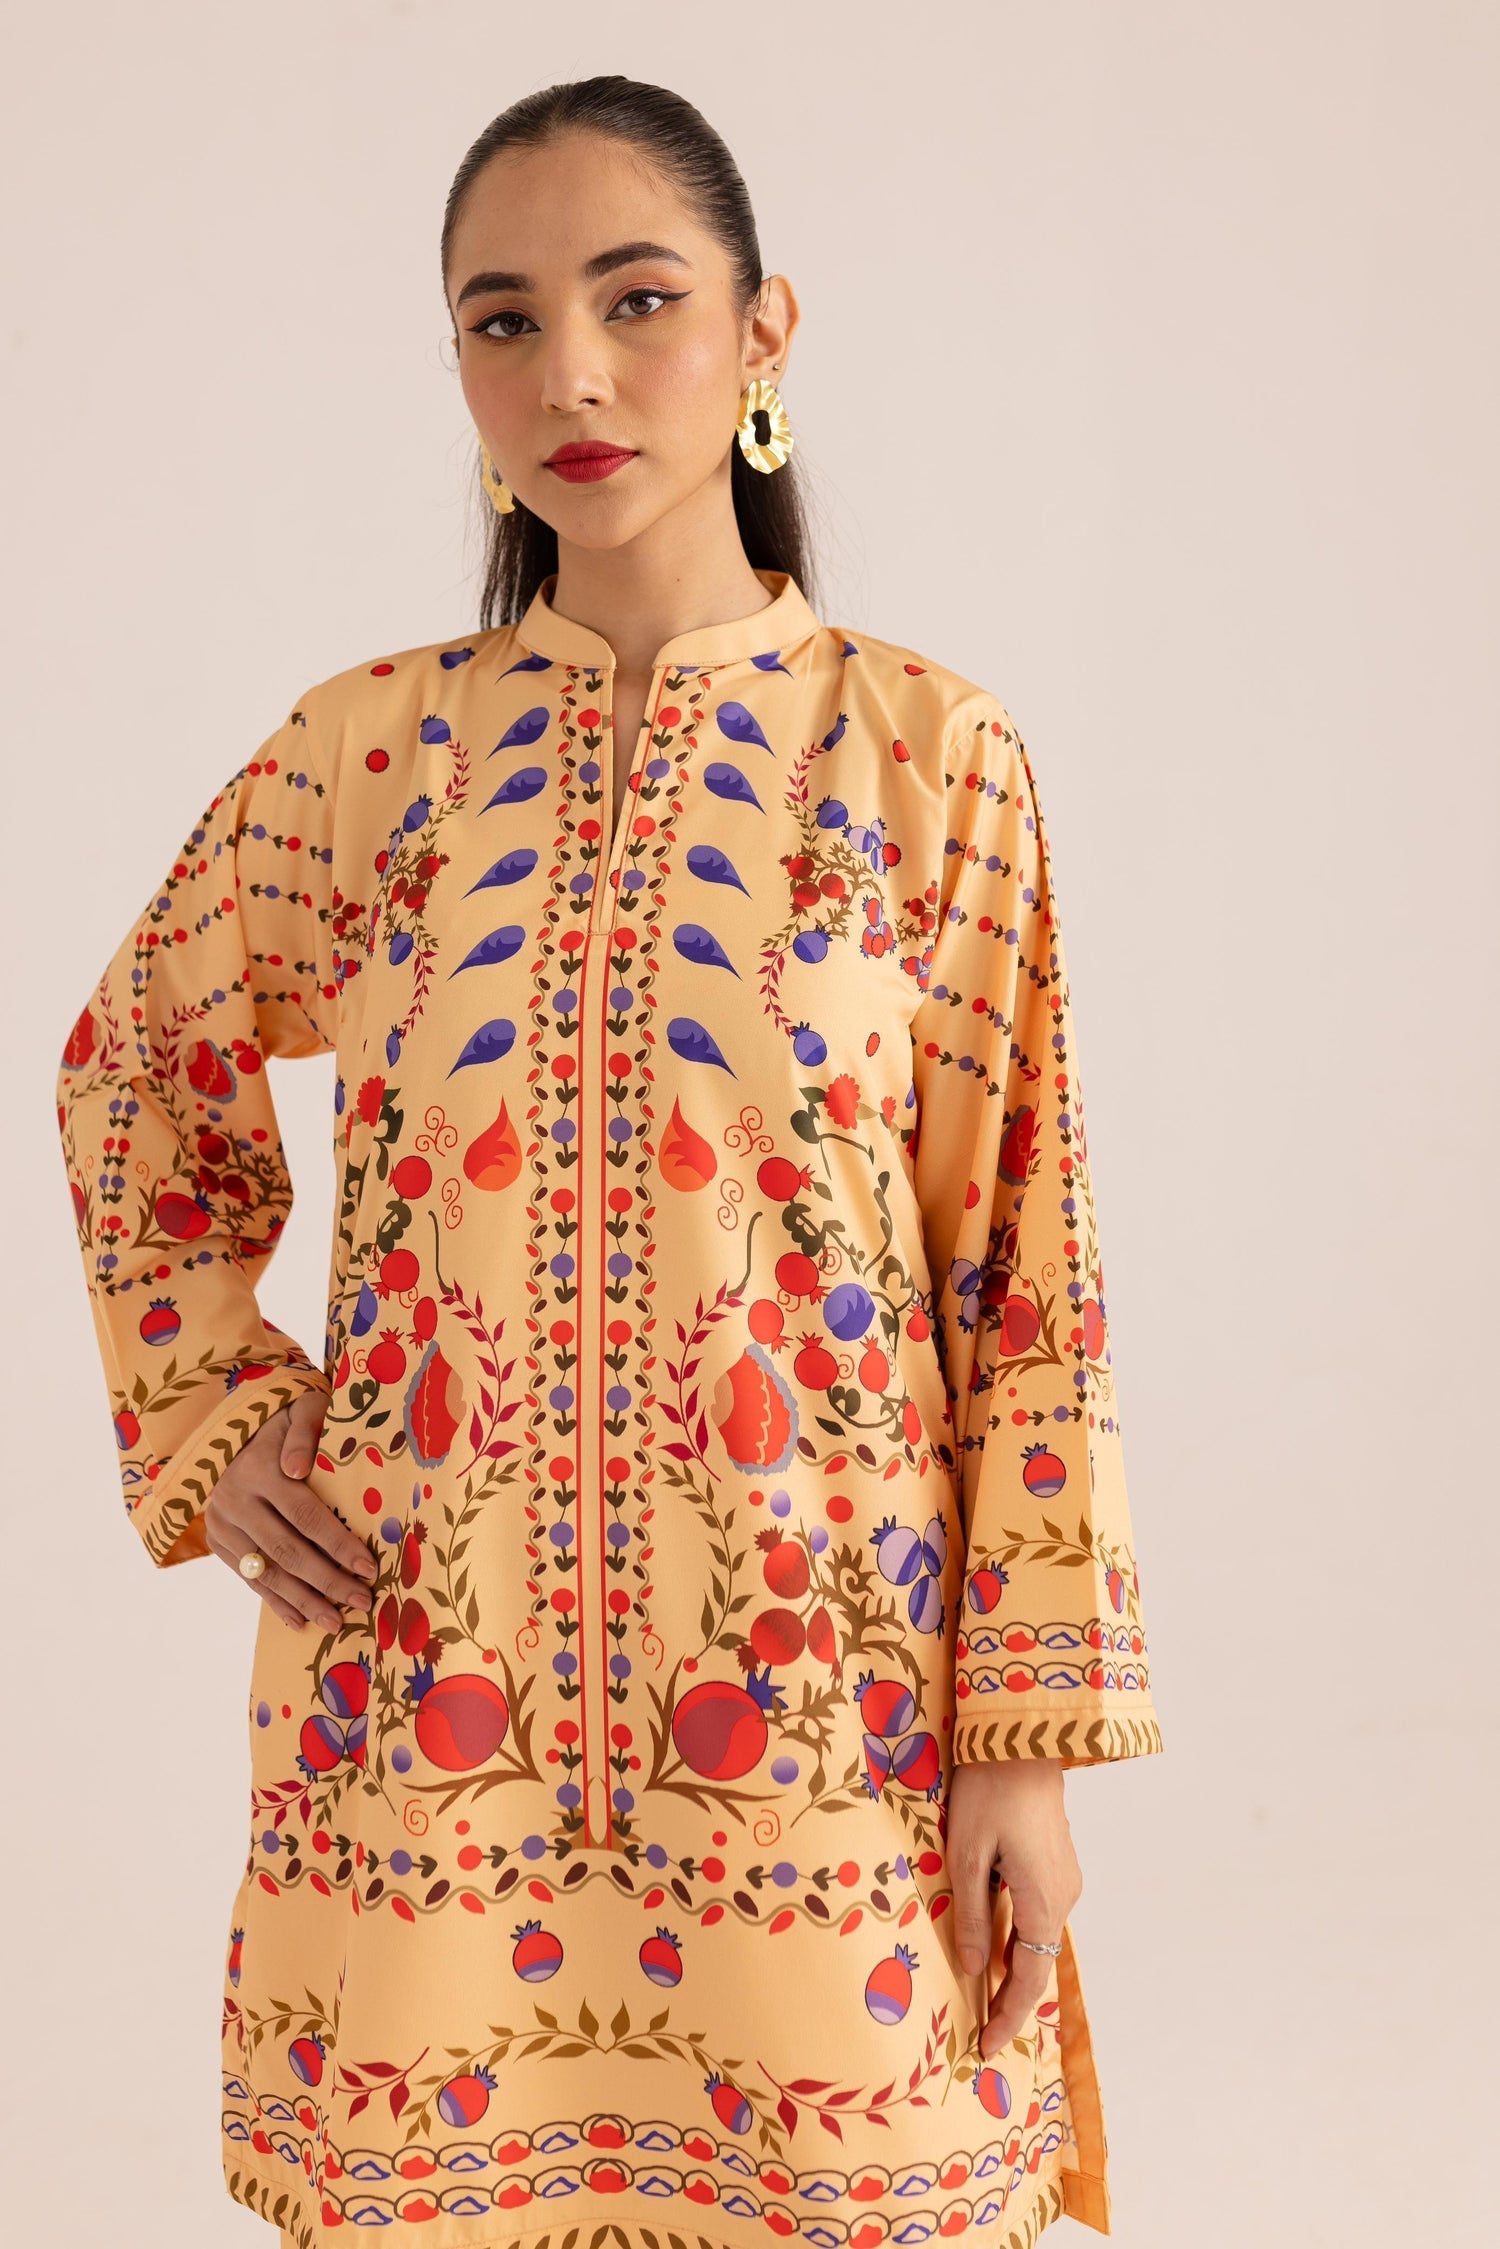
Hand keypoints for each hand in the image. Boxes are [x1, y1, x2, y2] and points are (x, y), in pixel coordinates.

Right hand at [202, 1390, 377, 1631]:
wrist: (229, 1429)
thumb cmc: (281, 1421)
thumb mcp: (299, 1409)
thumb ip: (304, 1432)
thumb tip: (298, 1467)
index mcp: (259, 1469)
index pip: (304, 1515)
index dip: (337, 1543)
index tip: (368, 1567)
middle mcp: (235, 1501)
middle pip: (286, 1550)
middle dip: (326, 1581)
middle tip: (361, 1601)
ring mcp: (222, 1524)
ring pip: (266, 1570)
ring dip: (303, 1601)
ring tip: (335, 1621)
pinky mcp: (216, 1541)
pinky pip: (248, 1578)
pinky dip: (275, 1601)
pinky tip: (300, 1620)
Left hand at [947, 1759, 1082, 2060]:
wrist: (1022, 1737)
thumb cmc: (989, 1790)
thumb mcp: (968, 1854)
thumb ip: (974, 1914)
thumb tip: (975, 1968)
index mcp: (1043, 1900)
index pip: (1028, 1977)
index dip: (1008, 2016)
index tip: (987, 2047)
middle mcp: (1064, 1895)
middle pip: (1037, 1962)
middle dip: (1011, 2000)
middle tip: (982, 2032)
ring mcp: (1066, 1878)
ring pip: (1038, 1936)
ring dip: (1014, 1966)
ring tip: (983, 1996)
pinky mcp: (1059, 1862)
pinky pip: (1038, 1911)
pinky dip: (1019, 1935)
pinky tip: (995, 1944)